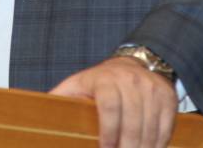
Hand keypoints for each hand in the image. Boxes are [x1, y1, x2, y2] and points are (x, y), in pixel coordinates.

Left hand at [49, 56, 177, 147]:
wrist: (134, 63)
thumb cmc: (99, 82)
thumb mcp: (77, 86)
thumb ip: (59, 101)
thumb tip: (34, 115)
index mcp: (105, 79)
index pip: (110, 106)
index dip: (108, 131)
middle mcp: (131, 80)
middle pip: (132, 121)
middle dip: (128, 147)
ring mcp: (152, 88)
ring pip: (151, 126)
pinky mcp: (168, 97)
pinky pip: (166, 126)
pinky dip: (159, 143)